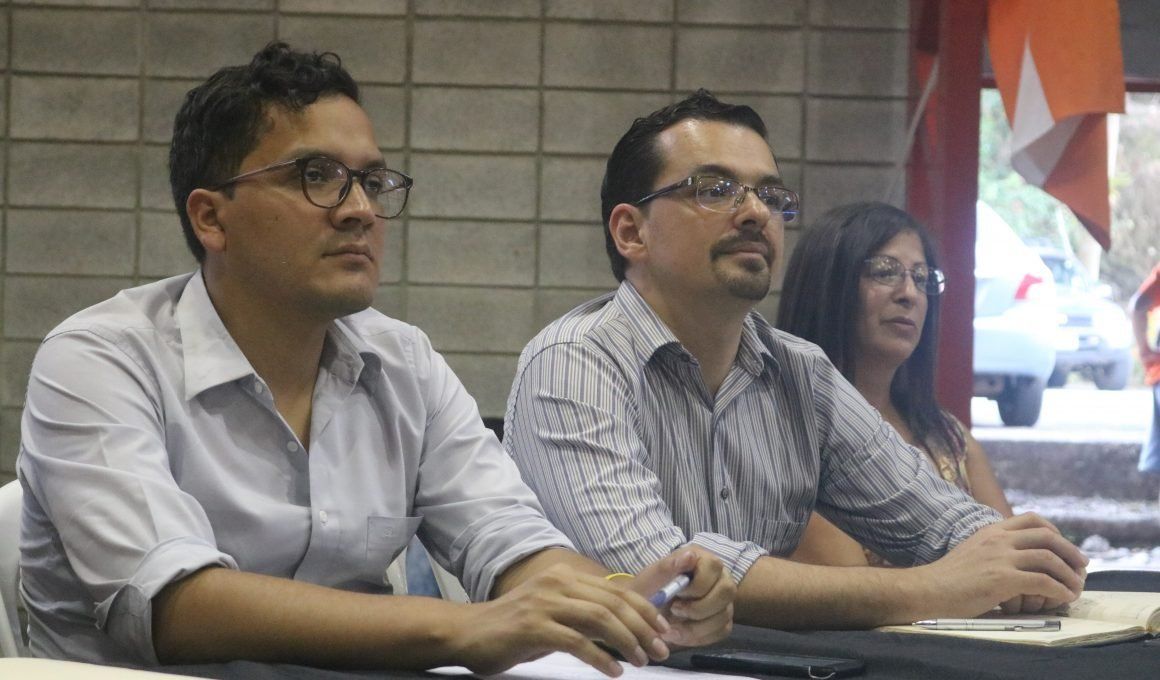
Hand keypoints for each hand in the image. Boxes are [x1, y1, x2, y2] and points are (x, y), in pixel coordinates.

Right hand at [449, 563, 669, 676]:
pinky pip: (577, 641)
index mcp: (564, 576)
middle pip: (613, 602)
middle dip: (643, 627)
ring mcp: (544, 603)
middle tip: (660, 650)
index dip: (646, 609)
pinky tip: (613, 672)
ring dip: (627, 642)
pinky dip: (601, 658)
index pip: (616, 589)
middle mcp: (556, 583)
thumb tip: (624, 627)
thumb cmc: (512, 627)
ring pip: (600, 619)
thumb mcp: (551, 611)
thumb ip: (582, 612)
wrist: (467, 632)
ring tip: (641, 661)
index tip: (663, 630)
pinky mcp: (534, 627)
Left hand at [625, 547, 734, 646]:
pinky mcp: (723, 620)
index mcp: (702, 560)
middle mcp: (719, 577)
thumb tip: (689, 556)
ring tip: (672, 628)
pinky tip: (680, 635)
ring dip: (696, 626)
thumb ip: (668, 565)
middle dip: (699, 608)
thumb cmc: (650, 589)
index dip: (697, 584)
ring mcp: (724, 599)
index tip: (677, 593)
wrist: (647, 610)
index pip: (714, 566)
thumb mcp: (652, 577)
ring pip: (724, 614)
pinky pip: (722, 631)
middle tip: (675, 611)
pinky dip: (700, 637)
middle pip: (727, 591)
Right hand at [919, 513, 1086, 617]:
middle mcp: (998, 539)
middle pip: (1046, 535)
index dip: (1054, 531)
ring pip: (1048, 558)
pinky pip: (1042, 581)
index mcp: (991, 531)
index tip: (1064, 546)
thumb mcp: (972, 551)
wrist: (929, 589)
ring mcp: (1000, 558)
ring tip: (1077, 586)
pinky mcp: (1002, 579)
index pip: (1031, 519)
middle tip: (1082, 565)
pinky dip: (1059, 589)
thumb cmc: (948, 577)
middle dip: (1070, 550)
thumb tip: (1016, 557)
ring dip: (1069, 573)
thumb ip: (994, 549)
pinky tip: (1064, 597)